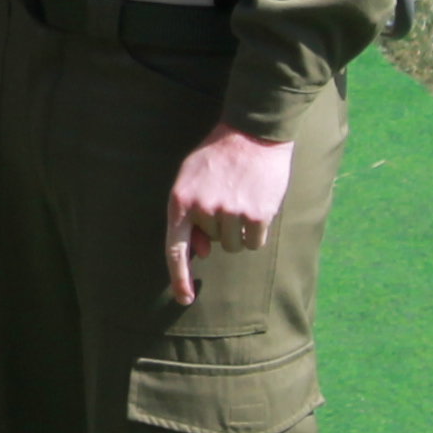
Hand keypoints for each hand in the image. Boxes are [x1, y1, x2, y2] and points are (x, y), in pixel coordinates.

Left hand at [164, 125, 295, 305]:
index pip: (175, 248)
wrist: (251, 133)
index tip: (184, 298)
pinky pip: (255, 243)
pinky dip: (257, 231)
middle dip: (220, 227)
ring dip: (240, 230)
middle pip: (214, 244)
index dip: (179, 277)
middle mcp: (202, 209)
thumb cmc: (217, 158)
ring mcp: (230, 213)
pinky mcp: (256, 215)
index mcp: (180, 201)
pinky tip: (257, 205)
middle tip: (226, 196)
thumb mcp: (191, 179)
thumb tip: (202, 253)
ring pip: (234, 246)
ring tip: (241, 198)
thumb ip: (190, 216)